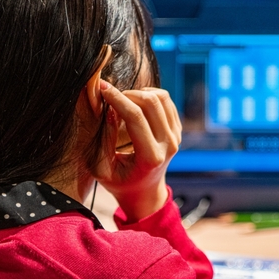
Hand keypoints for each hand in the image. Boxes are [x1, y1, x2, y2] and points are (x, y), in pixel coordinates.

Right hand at [94, 83, 181, 221]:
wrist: (144, 191)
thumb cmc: (118, 182)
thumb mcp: (101, 168)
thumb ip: (102, 139)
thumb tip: (105, 108)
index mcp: (151, 157)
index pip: (135, 117)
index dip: (116, 98)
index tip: (100, 87)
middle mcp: (168, 145)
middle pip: (151, 102)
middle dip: (127, 93)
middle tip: (109, 97)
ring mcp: (176, 136)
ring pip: (161, 97)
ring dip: (138, 93)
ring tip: (122, 102)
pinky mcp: (177, 129)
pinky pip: (166, 100)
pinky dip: (149, 95)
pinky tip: (135, 105)